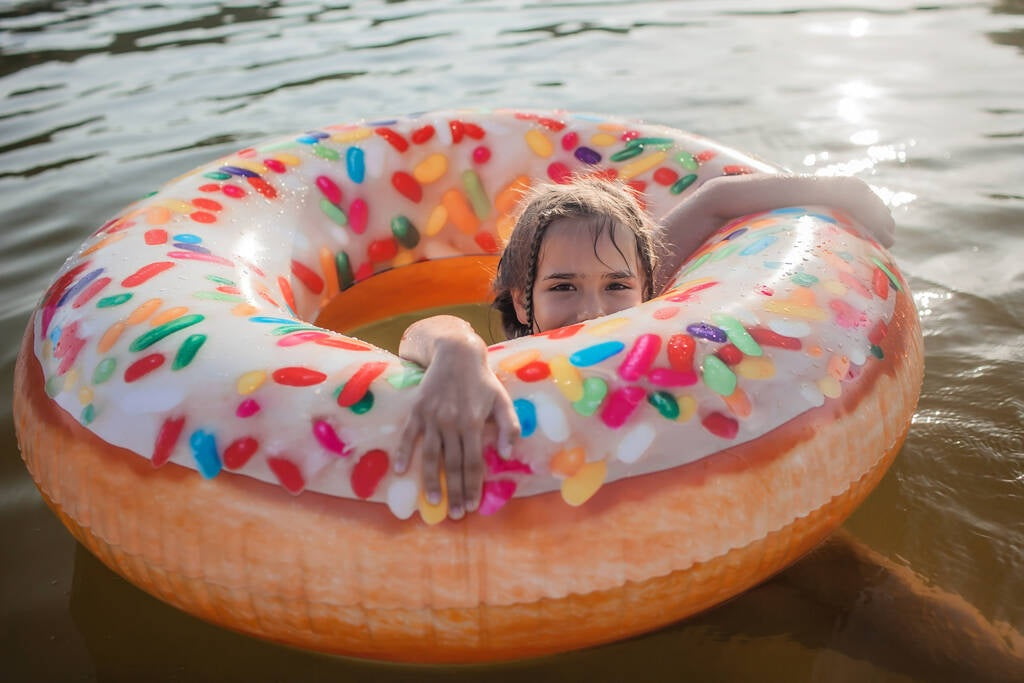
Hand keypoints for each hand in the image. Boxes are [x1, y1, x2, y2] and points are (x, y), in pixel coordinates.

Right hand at [394, 320, 519, 518]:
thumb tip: (507, 455)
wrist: (456, 353)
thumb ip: (509, 427)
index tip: (473, 506)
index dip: (473, 486)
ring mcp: (432, 418)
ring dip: (431, 481)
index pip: (473, 462)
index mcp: (473, 423)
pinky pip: (408, 435)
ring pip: (431, 456)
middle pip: (453, 465)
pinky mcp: (417, 411)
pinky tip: (401, 470)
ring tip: (432, 503)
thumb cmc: (482, 380)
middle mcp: (452, 423)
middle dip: (455, 492)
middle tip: (455, 514)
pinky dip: (404, 452)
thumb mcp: (502, 400)